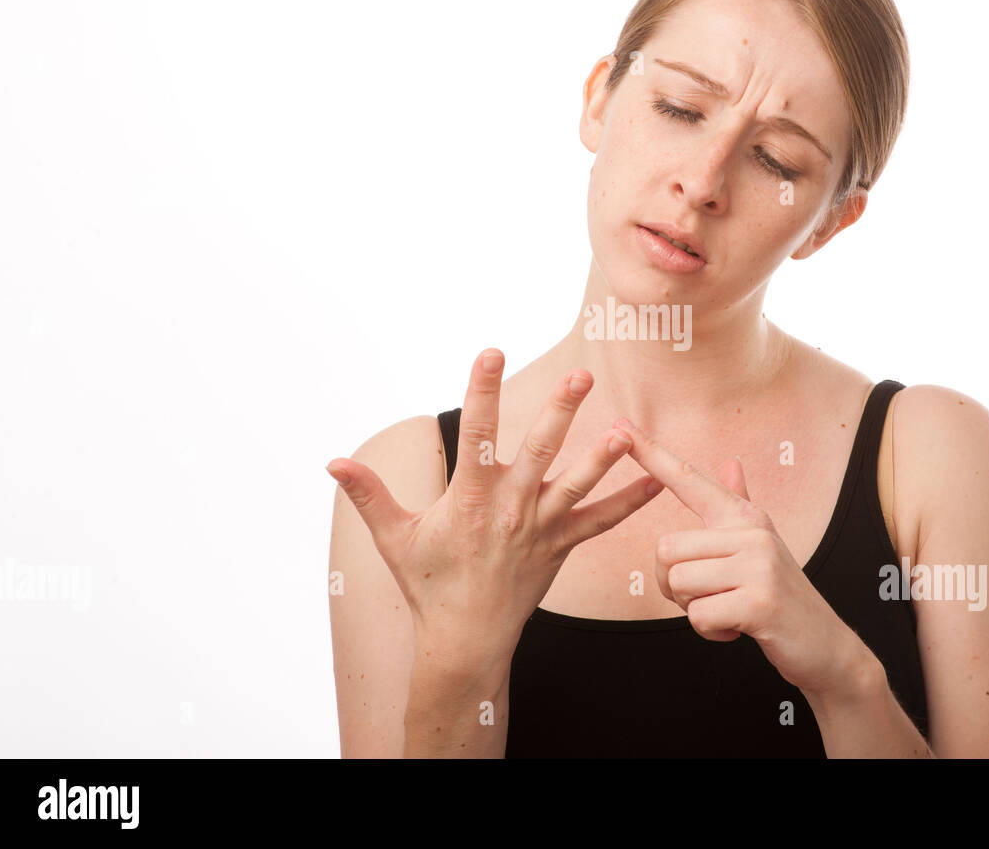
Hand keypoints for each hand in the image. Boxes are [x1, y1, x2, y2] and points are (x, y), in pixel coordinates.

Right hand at [326, 349, 663, 663]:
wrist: (465, 638)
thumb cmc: (427, 583)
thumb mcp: (393, 538)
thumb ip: (368, 494)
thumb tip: (332, 461)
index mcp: (470, 497)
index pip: (477, 433)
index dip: (482, 390)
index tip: (490, 351)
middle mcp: (510, 507)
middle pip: (541, 450)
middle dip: (561, 410)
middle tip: (581, 375)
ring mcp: (540, 528)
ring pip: (577, 486)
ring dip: (604, 458)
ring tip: (628, 432)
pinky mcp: (561, 546)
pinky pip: (601, 523)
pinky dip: (629, 502)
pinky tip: (656, 481)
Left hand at [613, 416, 860, 696]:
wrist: (824, 642)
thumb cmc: (779, 594)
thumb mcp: (760, 543)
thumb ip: (739, 503)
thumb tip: (731, 462)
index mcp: (744, 517)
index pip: (688, 478)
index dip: (651, 454)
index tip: (619, 426)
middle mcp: (751, 532)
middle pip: (666, 550)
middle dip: (675, 586)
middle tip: (711, 596)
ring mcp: (758, 565)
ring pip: (678, 583)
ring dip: (694, 609)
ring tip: (728, 609)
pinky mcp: (759, 602)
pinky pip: (699, 615)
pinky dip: (711, 630)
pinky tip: (738, 628)